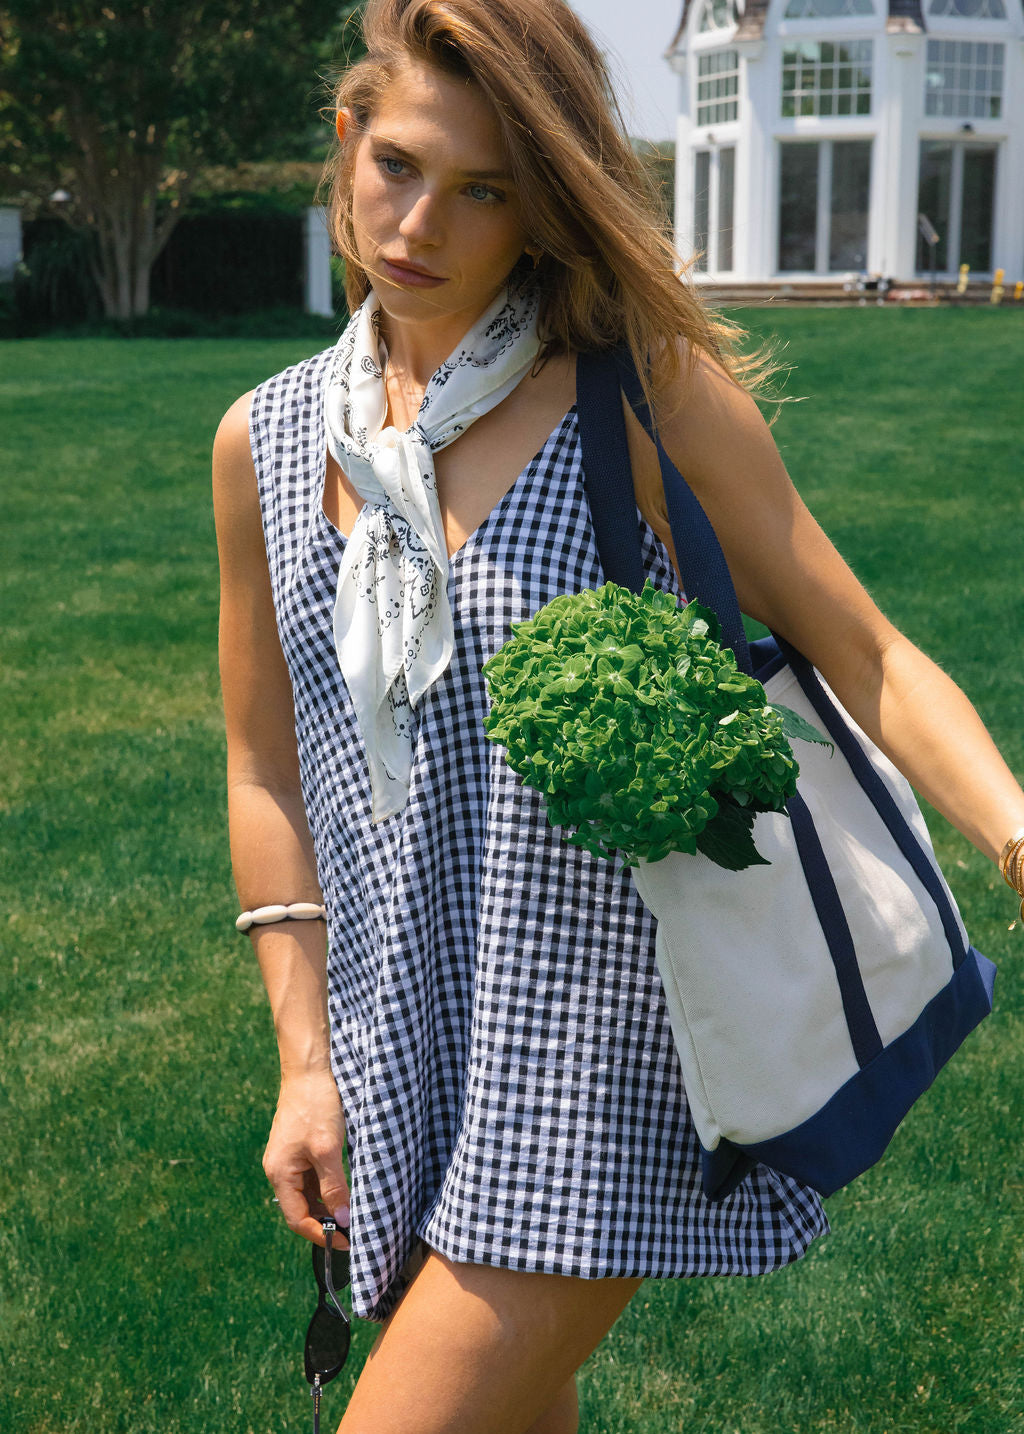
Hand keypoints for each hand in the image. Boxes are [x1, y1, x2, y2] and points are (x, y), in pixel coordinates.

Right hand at [263, 1069, 350, 1247]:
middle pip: (300, 1209)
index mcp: (279, 1173)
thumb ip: (333, 1187)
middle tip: (352, 1230)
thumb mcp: (328, 1149)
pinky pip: (311, 1178)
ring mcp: (289, 1159)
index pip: (296, 1218)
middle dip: (324, 1222)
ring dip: (327, 1205)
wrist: (309, 1070)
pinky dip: (327, 1188)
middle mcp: (280, 1170)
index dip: (319, 1234)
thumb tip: (340, 1220)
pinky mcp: (299, 1149)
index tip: (345, 1241)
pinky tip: (344, 1189)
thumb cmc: (315, 1106)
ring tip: (351, 1213)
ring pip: (307, 1194)